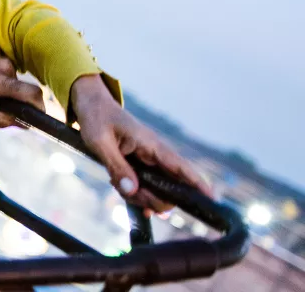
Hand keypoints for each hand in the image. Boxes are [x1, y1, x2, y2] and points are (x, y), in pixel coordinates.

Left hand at [0, 50, 44, 127]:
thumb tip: (19, 123)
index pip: (28, 92)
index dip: (39, 108)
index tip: (39, 118)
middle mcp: (2, 65)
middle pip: (21, 92)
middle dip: (11, 103)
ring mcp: (2, 57)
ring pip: (13, 84)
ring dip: (1, 92)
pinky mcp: (1, 54)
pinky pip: (7, 76)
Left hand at [70, 75, 211, 213]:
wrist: (91, 105)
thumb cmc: (96, 119)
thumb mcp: (100, 142)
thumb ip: (116, 166)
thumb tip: (132, 191)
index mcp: (151, 145)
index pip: (181, 167)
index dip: (198, 184)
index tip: (213, 200)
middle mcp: (155, 154)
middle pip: (171, 187)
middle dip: (153, 199)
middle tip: (128, 193)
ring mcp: (149, 160)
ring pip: (157, 190)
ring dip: (140, 196)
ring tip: (116, 183)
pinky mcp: (140, 164)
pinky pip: (145, 186)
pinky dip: (135, 193)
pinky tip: (126, 193)